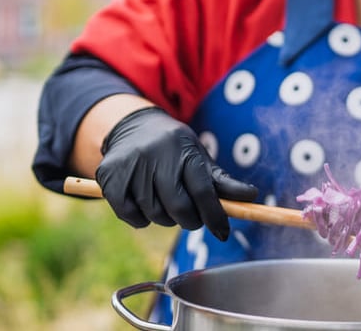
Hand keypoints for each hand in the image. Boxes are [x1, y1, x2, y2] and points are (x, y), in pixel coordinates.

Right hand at [96, 107, 257, 238]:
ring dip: (164, 218)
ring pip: (154, 215)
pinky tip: (144, 202)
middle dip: (189, 221)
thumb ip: (221, 181)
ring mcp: (130, 165)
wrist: (133, 127)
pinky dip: (140, 219)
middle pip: (178, 208)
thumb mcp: (199, 156)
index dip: (215, 216)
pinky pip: (130, 216)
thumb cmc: (175, 148)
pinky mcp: (109, 176)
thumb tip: (252, 197)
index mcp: (183, 149)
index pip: (203, 190)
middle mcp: (156, 155)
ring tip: (164, 201)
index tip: (223, 233)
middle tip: (190, 217)